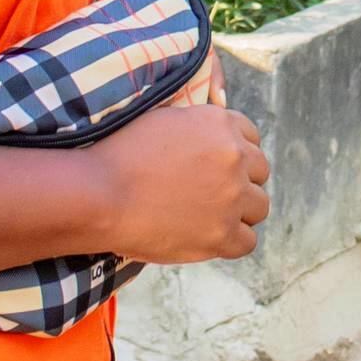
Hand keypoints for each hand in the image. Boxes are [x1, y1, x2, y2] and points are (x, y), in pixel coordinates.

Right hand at [96, 96, 271, 264]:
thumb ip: (196, 125)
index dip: (235, 153)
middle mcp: (234, 157)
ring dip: (241, 211)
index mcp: (220, 124)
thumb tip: (213, 130)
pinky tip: (210, 237)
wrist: (100, 193)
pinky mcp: (223, 234)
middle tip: (213, 193)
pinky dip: (231, 241)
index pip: (251, 137)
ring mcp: (232, 197)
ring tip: (212, 216)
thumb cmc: (120, 155)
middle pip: (260, 171)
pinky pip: (247, 241)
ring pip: (259, 207)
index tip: (219, 166)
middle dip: (241, 180)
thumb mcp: (164, 119)